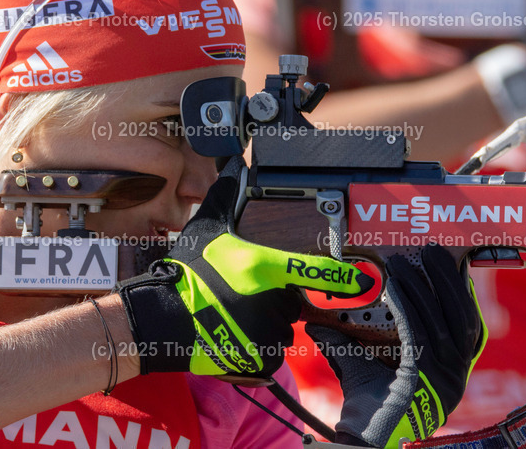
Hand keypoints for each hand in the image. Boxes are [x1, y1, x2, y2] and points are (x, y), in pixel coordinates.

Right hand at [116, 156, 373, 377]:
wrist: (162, 319)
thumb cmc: (184, 274)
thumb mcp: (204, 229)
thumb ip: (224, 197)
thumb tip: (233, 166)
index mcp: (261, 266)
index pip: (312, 270)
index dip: (341, 276)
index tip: (362, 279)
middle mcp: (270, 300)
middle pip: (291, 299)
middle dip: (274, 297)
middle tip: (243, 293)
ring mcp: (266, 332)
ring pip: (281, 327)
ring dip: (265, 322)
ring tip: (233, 314)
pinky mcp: (260, 358)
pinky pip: (271, 351)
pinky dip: (257, 346)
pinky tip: (234, 334)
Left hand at [306, 244, 485, 447]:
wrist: (365, 440)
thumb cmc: (366, 409)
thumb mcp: (361, 368)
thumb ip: (347, 342)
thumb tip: (319, 319)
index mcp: (451, 374)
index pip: (467, 327)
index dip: (462, 295)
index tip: (455, 267)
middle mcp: (455, 377)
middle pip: (460, 319)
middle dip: (448, 282)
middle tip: (433, 252)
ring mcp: (444, 380)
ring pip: (440, 323)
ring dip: (423, 288)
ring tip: (405, 263)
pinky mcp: (424, 380)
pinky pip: (418, 335)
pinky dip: (407, 307)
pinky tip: (395, 288)